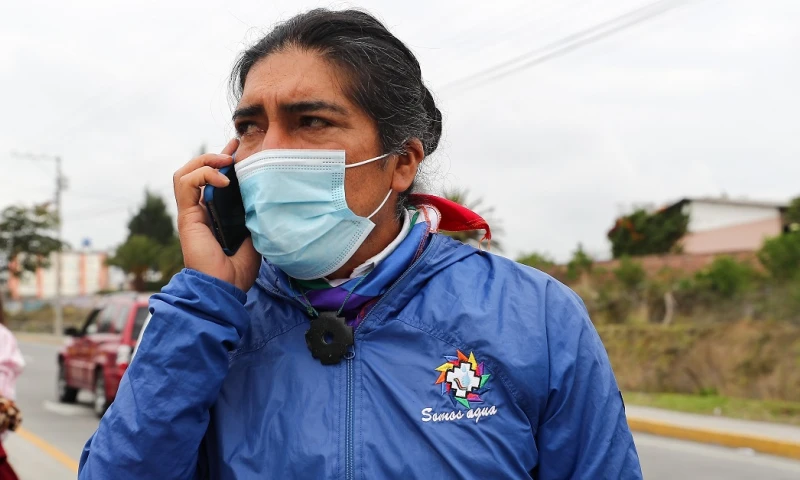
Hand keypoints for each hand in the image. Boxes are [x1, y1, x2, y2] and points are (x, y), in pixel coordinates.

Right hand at [173, 139, 260, 291]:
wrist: (224, 287)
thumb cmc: (237, 270)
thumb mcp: (253, 236)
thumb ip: (252, 217)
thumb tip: (264, 197)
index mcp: (213, 214)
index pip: (212, 180)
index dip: (222, 161)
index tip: (237, 148)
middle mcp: (199, 211)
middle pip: (195, 171)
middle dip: (213, 155)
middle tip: (233, 150)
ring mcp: (191, 213)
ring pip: (185, 172)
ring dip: (205, 160)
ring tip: (226, 161)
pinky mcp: (186, 216)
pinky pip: (186, 183)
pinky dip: (203, 174)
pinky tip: (223, 180)